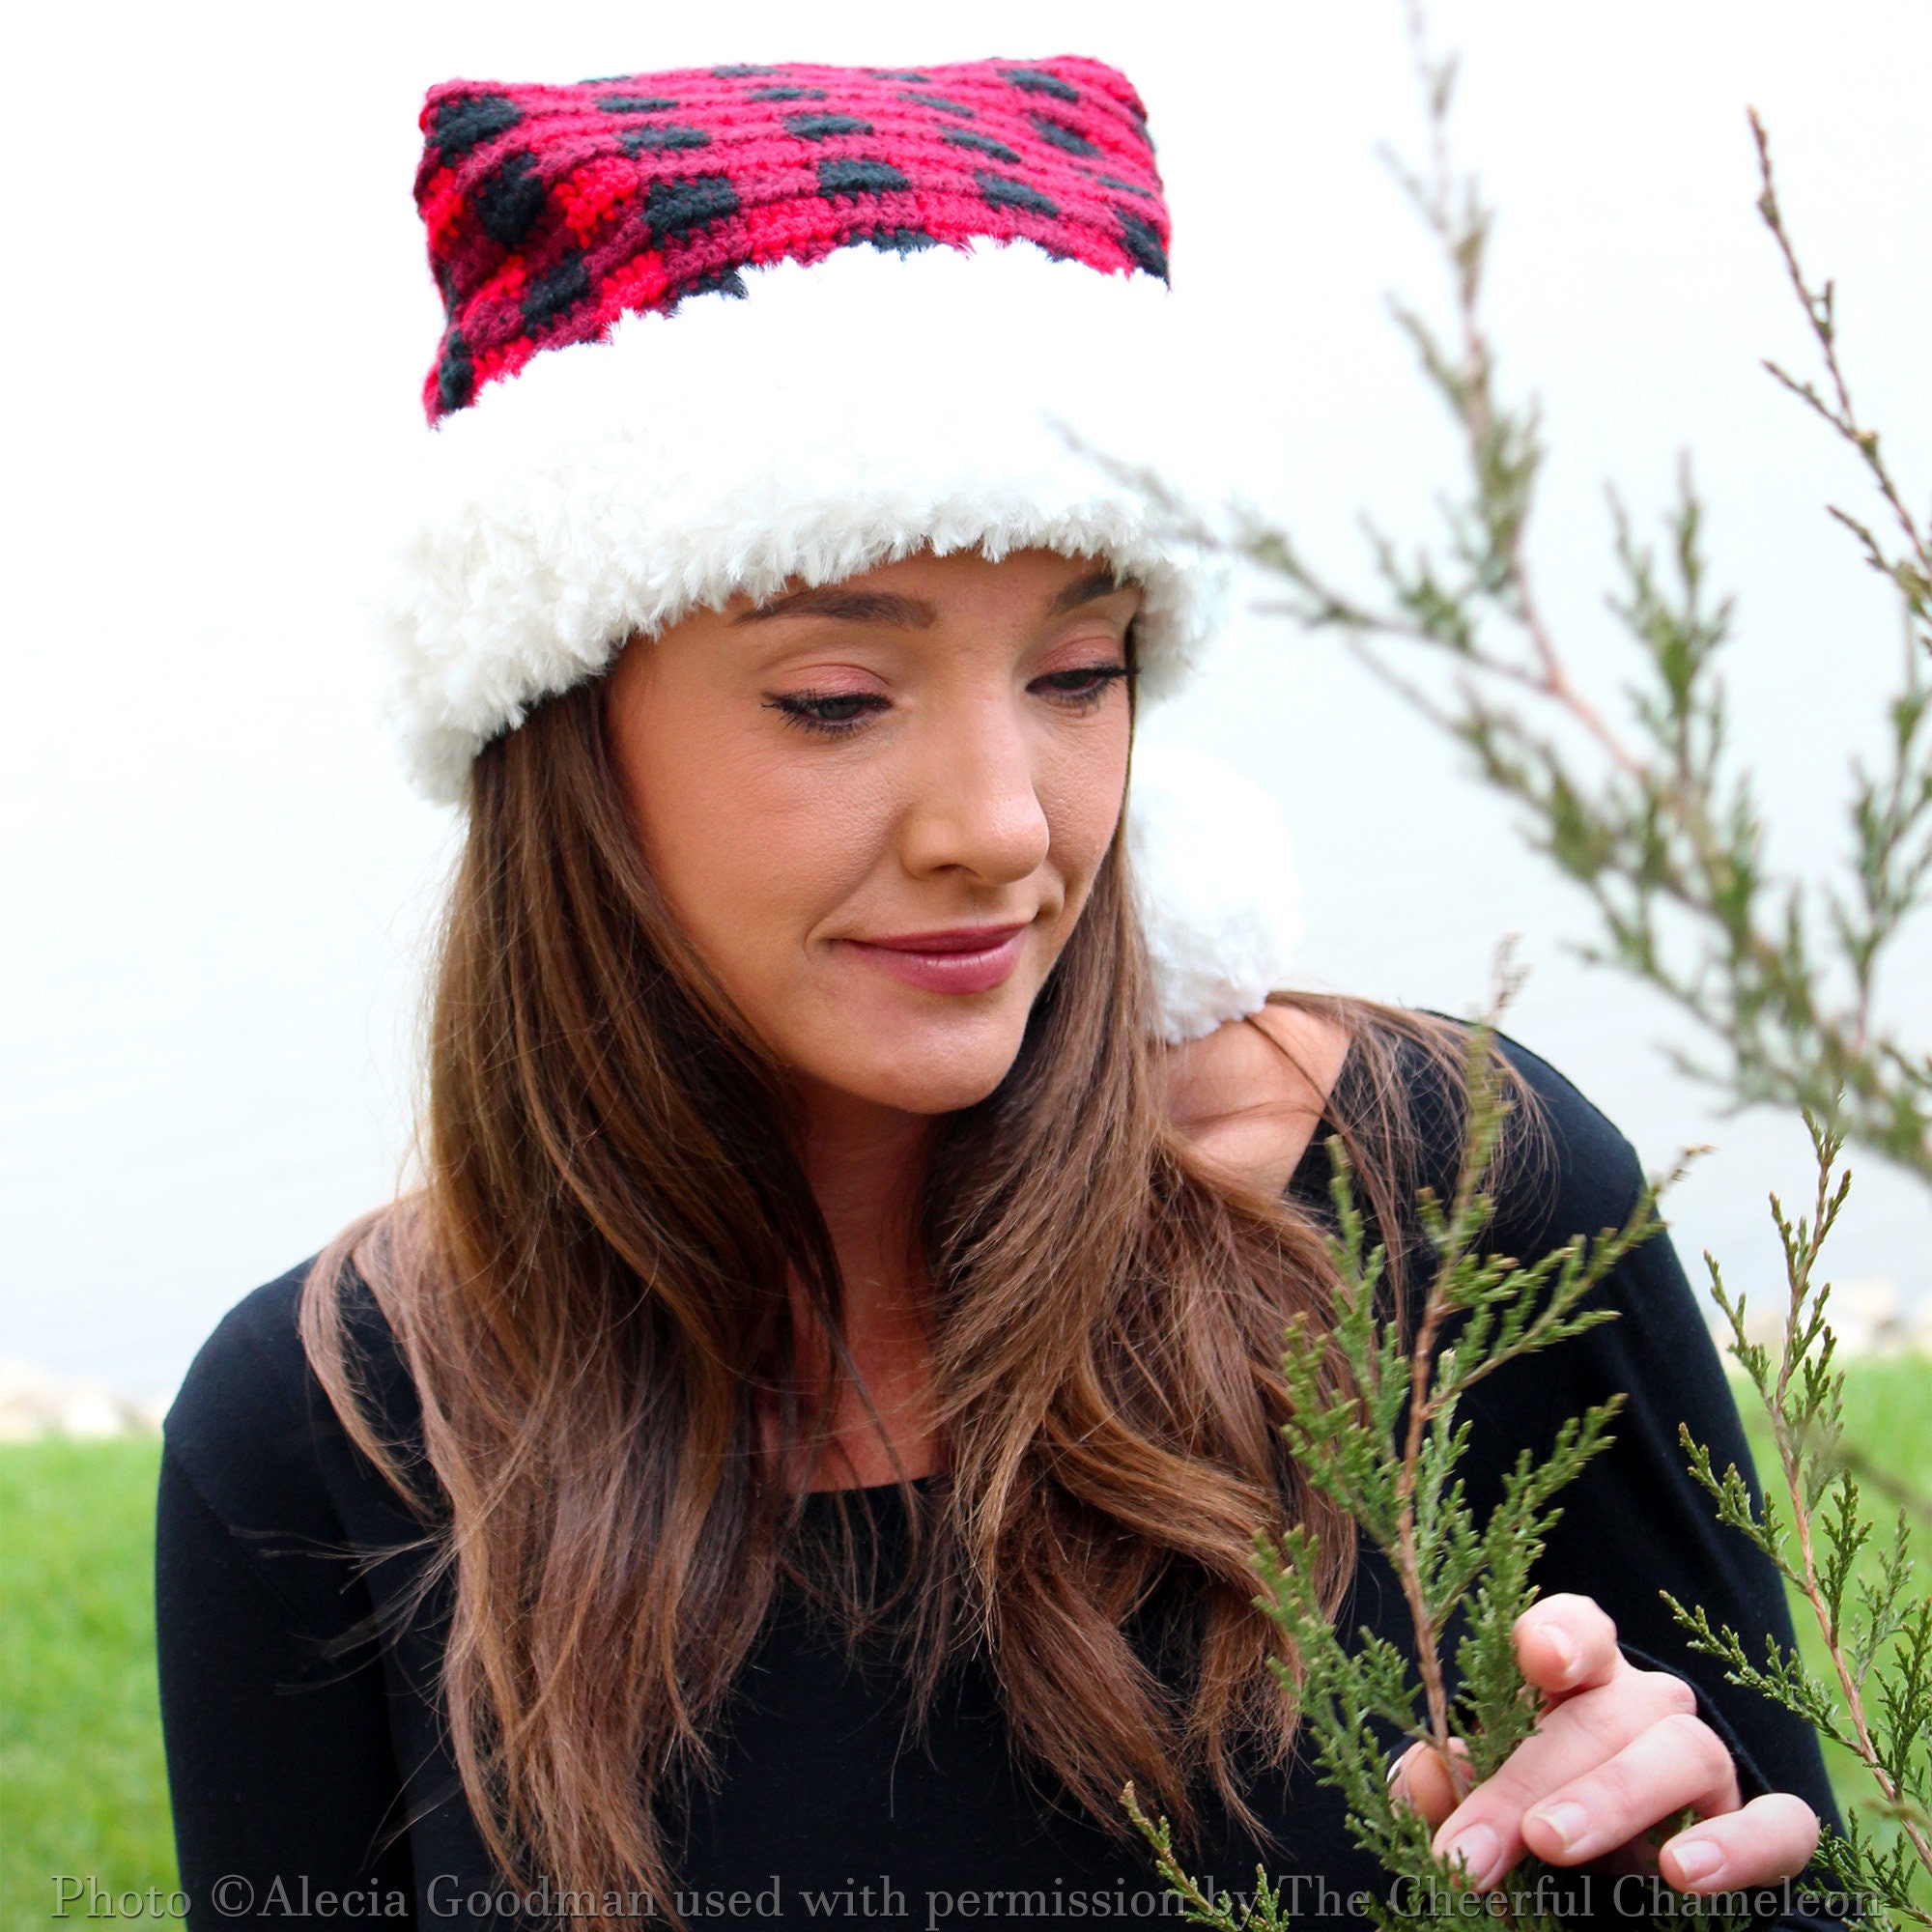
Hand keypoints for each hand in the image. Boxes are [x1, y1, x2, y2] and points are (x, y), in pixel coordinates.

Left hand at [1388, 1594, 1818, 1893]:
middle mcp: (1644, 1707)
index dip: (1562, 1632)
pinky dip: (1739, 1846)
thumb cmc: (1535, 1820)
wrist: (1611, 1893)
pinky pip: (1779, 1825)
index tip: (1537, 1657)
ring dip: (1613, 1799)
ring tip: (1552, 1846)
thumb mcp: (1480, 1802)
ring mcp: (1708, 1765)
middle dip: (1529, 1781)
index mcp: (1575, 1681)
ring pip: (1682, 1751)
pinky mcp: (1765, 1830)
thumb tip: (1421, 1776)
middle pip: (1601, 1714)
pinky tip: (1685, 1875)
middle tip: (1475, 1847)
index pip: (1578, 1627)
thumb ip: (1447, 1786)